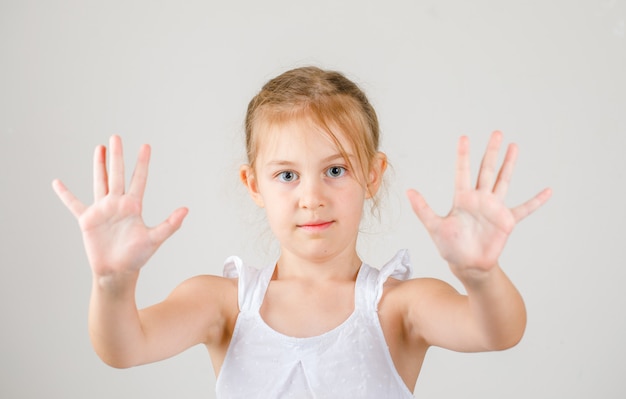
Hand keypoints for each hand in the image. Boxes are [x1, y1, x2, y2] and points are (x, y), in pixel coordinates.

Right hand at [52, 135, 187, 279]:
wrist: (117, 272)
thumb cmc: (137, 257)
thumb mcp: (155, 239)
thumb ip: (170, 224)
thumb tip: (186, 210)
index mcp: (134, 206)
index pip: (139, 179)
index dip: (142, 163)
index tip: (146, 146)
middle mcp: (117, 204)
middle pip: (117, 174)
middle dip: (117, 156)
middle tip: (116, 137)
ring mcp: (102, 210)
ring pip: (100, 182)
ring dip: (98, 165)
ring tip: (99, 148)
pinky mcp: (87, 220)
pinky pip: (74, 204)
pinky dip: (65, 194)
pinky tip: (57, 182)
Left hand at [407, 131, 550, 278]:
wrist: (467, 264)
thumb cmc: (449, 246)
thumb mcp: (434, 226)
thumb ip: (422, 209)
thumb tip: (408, 191)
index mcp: (462, 198)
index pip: (462, 171)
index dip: (463, 155)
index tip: (464, 137)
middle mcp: (479, 199)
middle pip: (486, 169)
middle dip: (491, 151)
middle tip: (496, 133)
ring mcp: (494, 208)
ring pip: (503, 181)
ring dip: (509, 164)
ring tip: (514, 146)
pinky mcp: (506, 221)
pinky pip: (524, 209)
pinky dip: (536, 201)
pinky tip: (548, 191)